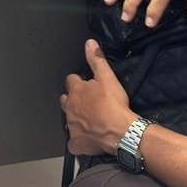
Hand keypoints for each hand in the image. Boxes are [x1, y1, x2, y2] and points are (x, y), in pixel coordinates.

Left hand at [61, 39, 135, 155]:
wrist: (120, 130)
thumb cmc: (113, 103)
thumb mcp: (107, 77)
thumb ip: (97, 60)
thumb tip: (89, 43)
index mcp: (76, 91)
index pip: (71, 80)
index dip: (78, 81)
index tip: (87, 84)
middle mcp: (70, 107)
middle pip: (65, 99)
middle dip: (73, 99)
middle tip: (87, 101)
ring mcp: (72, 126)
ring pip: (68, 119)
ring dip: (75, 117)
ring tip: (86, 118)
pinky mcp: (77, 142)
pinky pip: (73, 143)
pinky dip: (77, 141)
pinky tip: (84, 140)